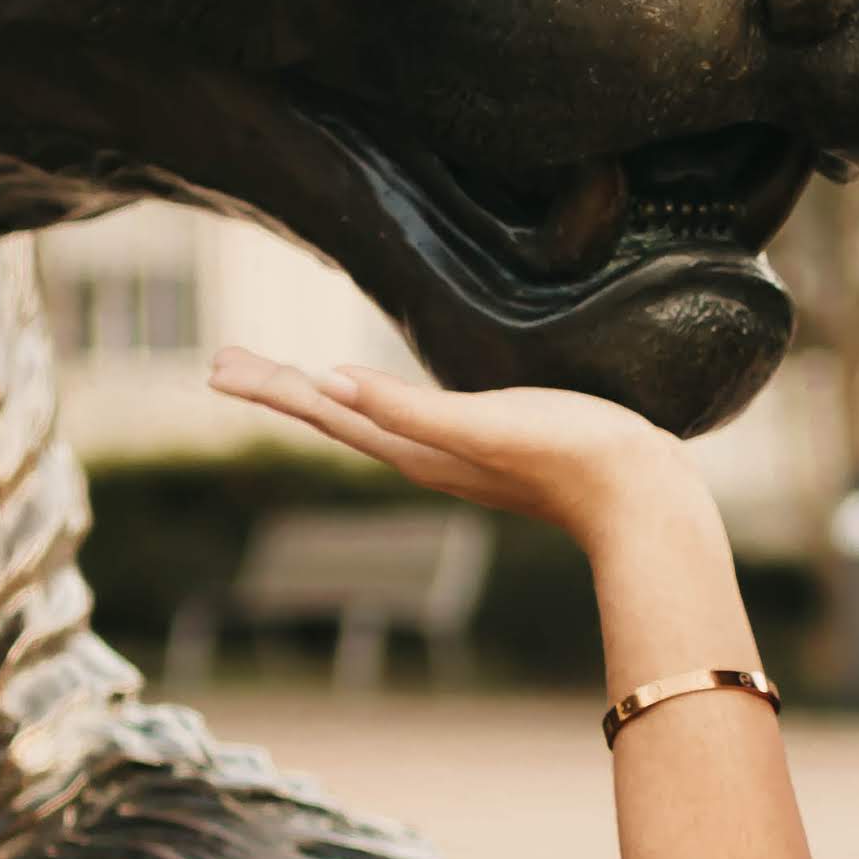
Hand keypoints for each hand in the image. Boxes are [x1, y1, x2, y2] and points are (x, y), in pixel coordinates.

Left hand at [207, 344, 682, 541]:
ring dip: (317, 394)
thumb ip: (410, 407)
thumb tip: (332, 381)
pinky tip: (375, 392)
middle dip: (276, 386)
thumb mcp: (485, 424)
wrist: (640, 495)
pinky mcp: (485, 443)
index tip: (217, 364)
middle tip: (221, 363)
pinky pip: (404, 418)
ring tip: (282, 376)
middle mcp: (422, 453)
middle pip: (331, 413)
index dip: (270, 385)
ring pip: (362, 417)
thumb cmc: (570, 454)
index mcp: (413, 447)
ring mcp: (451, 453)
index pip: (324, 409)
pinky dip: (372, 399)